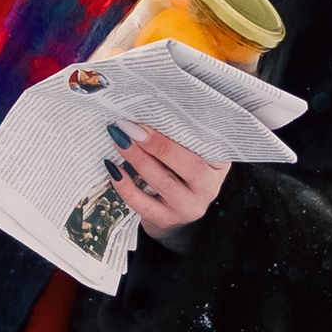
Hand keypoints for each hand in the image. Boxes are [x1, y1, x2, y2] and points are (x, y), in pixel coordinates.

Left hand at [105, 124, 229, 237]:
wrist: (173, 216)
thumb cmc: (178, 174)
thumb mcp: (188, 154)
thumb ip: (178, 138)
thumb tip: (148, 113)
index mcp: (218, 164)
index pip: (208, 144)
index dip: (185, 129)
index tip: (160, 111)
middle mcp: (208, 187)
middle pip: (190, 165)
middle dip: (158, 144)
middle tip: (132, 127)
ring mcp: (188, 207)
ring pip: (165, 182)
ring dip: (139, 159)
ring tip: (120, 141)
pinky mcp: (166, 220)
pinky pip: (143, 203)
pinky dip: (126, 185)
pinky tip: (113, 168)